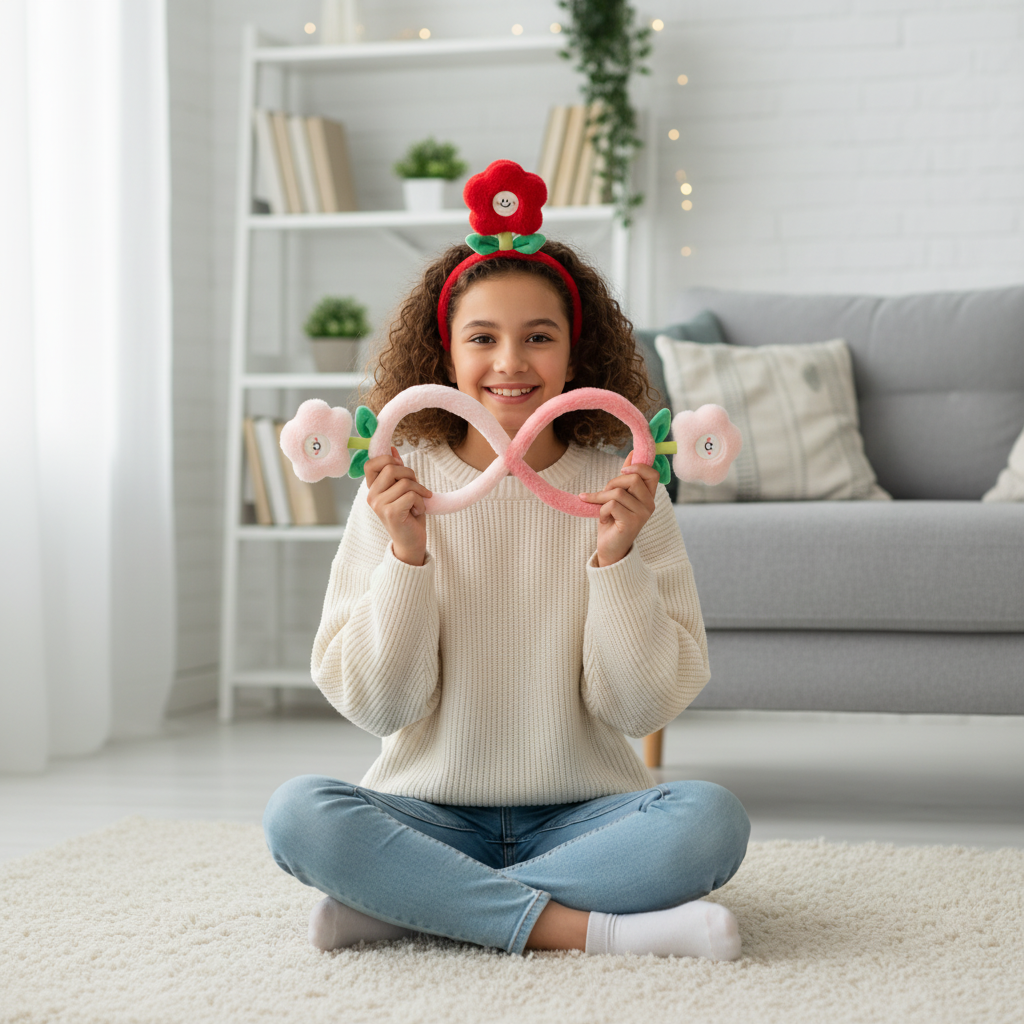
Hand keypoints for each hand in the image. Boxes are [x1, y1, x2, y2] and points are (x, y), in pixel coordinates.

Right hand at [364, 446, 432, 565]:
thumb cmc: (409, 515)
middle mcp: (372, 496)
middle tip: (417, 488)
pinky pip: (411, 495)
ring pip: (405, 483)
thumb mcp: (403, 490)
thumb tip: (393, 449)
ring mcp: (379, 505)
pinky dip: (421, 502)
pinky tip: (417, 512)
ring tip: (418, 503)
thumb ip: (397, 472)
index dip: (388, 459)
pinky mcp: (390, 513)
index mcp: (373, 489)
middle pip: (391, 468)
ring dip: (419, 492)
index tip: (401, 466)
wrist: (411, 542)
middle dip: (410, 474)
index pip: (371, 463)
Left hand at [578, 451, 659, 566]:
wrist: (610, 548)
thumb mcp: (619, 496)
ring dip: (601, 498)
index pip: (652, 473)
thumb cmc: (613, 521)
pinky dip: (600, 511)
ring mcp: (642, 515)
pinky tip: (603, 520)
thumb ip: (626, 478)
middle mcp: (650, 505)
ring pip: (618, 492)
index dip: (637, 466)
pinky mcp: (632, 523)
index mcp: (648, 496)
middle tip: (603, 495)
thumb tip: (632, 454)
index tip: (621, 469)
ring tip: (599, 508)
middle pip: (632, 478)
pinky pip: (612, 505)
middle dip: (612, 483)